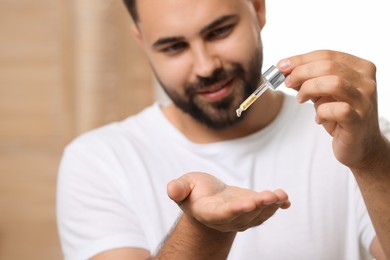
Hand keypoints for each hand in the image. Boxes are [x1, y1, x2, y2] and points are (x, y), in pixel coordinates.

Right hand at [167, 172, 289, 231]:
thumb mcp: (184, 185)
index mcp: (209, 212)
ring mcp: (241, 217)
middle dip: (258, 206)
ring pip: (258, 215)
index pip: (223, 214)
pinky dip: (277, 206)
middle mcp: (227, 219)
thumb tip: (171, 189)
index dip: (235, 210)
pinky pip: (265, 212)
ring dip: (271, 206)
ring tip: (281, 195)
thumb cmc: (194, 191)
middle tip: (270, 196)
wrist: (207, 200)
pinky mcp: (252, 211)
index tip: (248, 204)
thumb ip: (178, 188)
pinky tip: (285, 200)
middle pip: (244, 216)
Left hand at [277, 50, 385, 169]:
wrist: (360, 145)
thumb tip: (284, 69)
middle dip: (301, 73)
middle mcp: (366, 81)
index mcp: (360, 68)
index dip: (300, 59)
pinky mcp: (359, 120)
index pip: (326, 55)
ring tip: (301, 99)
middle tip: (287, 83)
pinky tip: (319, 118)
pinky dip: (321, 112)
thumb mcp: (323, 92)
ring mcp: (365, 100)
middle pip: (328, 66)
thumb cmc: (340, 115)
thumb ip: (309, 79)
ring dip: (309, 89)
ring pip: (333, 83)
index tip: (281, 66)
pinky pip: (336, 109)